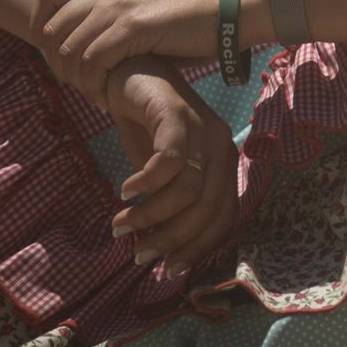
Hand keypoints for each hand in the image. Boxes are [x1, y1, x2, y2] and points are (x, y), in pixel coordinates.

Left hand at [37, 0, 224, 96]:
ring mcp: (119, 5)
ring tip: (95, 93)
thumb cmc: (187, 19)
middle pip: (52, 29)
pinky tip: (108, 95)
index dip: (41, 27)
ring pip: (69, 49)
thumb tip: (81, 44)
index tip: (58, 55)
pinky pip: (93, 61)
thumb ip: (110, 15)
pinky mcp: (133, 26)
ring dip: (77, 79)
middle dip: (58, 64)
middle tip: (80, 84)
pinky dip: (95, 84)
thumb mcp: (141, 7)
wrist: (227, 13)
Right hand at [106, 56, 238, 284]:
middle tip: (139, 255)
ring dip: (150, 217)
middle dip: (172, 241)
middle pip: (208, 210)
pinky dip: (146, 184)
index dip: (199, 249)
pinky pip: (169, 161)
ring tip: (121, 225)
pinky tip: (125, 191)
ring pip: (187, 191)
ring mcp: (203, 128)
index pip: (225, 218)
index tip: (168, 271)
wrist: (129, 75)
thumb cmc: (146, 128)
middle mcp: (222, 146)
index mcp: (224, 163)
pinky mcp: (178, 114)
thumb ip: (167, 205)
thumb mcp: (161, 174)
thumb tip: (157, 252)